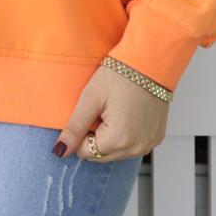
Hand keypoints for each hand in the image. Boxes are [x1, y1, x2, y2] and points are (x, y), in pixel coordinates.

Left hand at [53, 66, 168, 161]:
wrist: (149, 61)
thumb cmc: (119, 75)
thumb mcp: (90, 98)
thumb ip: (74, 128)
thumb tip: (60, 151)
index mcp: (119, 140)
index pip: (85, 152)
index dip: (81, 132)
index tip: (89, 112)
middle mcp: (137, 148)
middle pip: (101, 155)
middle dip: (96, 136)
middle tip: (102, 109)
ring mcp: (149, 144)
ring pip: (116, 151)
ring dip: (110, 136)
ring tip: (115, 109)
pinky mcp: (156, 138)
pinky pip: (132, 144)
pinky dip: (126, 133)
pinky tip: (127, 112)